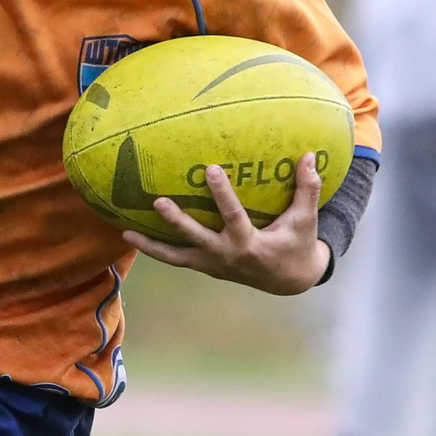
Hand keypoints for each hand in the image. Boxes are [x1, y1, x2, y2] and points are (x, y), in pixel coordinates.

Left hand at [122, 155, 329, 294]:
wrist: (288, 280)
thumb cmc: (296, 244)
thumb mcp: (305, 219)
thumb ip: (307, 188)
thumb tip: (310, 156)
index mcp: (250, 243)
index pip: (233, 215)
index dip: (221, 193)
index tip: (209, 169)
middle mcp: (226, 255)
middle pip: (197, 237)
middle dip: (177, 221)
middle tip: (158, 201)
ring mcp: (212, 264)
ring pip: (176, 257)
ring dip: (151, 247)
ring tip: (125, 234)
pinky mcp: (204, 267)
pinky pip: (175, 260)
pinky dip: (156, 252)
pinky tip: (134, 238)